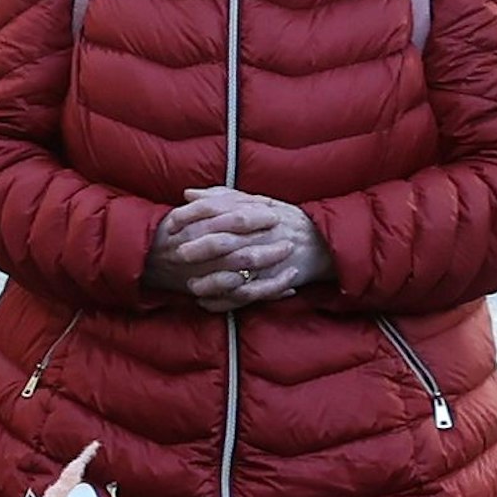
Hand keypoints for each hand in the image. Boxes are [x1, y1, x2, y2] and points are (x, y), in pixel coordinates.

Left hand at [143, 187, 334, 311]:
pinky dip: (226, 301)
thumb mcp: (256, 201)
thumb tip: (187, 193)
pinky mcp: (274, 282)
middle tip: (178, 254)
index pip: (222, 211)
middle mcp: (263, 236)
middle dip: (202, 249)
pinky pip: (248, 296)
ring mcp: (270, 262)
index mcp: (257, 213)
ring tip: (191, 286)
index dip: (196, 217)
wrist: (322, 242)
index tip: (174, 224)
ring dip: (212, 282)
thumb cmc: (284, 219)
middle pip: (228, 242)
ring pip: (238, 273)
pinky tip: (206, 303)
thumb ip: (221, 197)